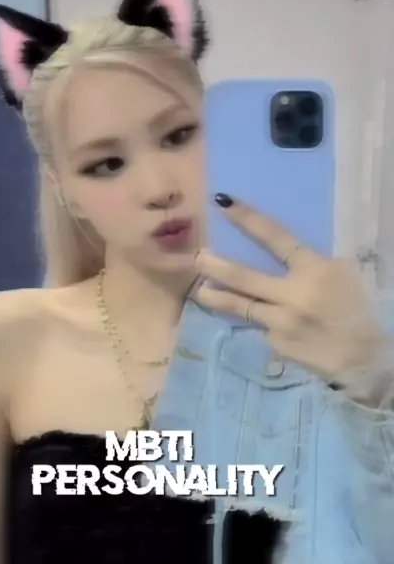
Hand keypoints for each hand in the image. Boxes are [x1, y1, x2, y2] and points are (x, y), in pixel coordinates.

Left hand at [195, 197, 387, 387]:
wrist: (364, 359)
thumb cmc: (357, 311)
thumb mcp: (342, 276)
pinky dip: (261, 323)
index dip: (248, 219)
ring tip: (201, 292)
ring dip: (216, 298)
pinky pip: (261, 328)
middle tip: (198, 257)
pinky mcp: (276, 344)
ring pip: (240, 307)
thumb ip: (311, 265)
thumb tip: (283, 256)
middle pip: (245, 277)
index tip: (223, 204)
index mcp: (315, 270)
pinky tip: (270, 325)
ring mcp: (281, 322)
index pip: (276, 238)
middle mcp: (293, 295)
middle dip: (216, 266)